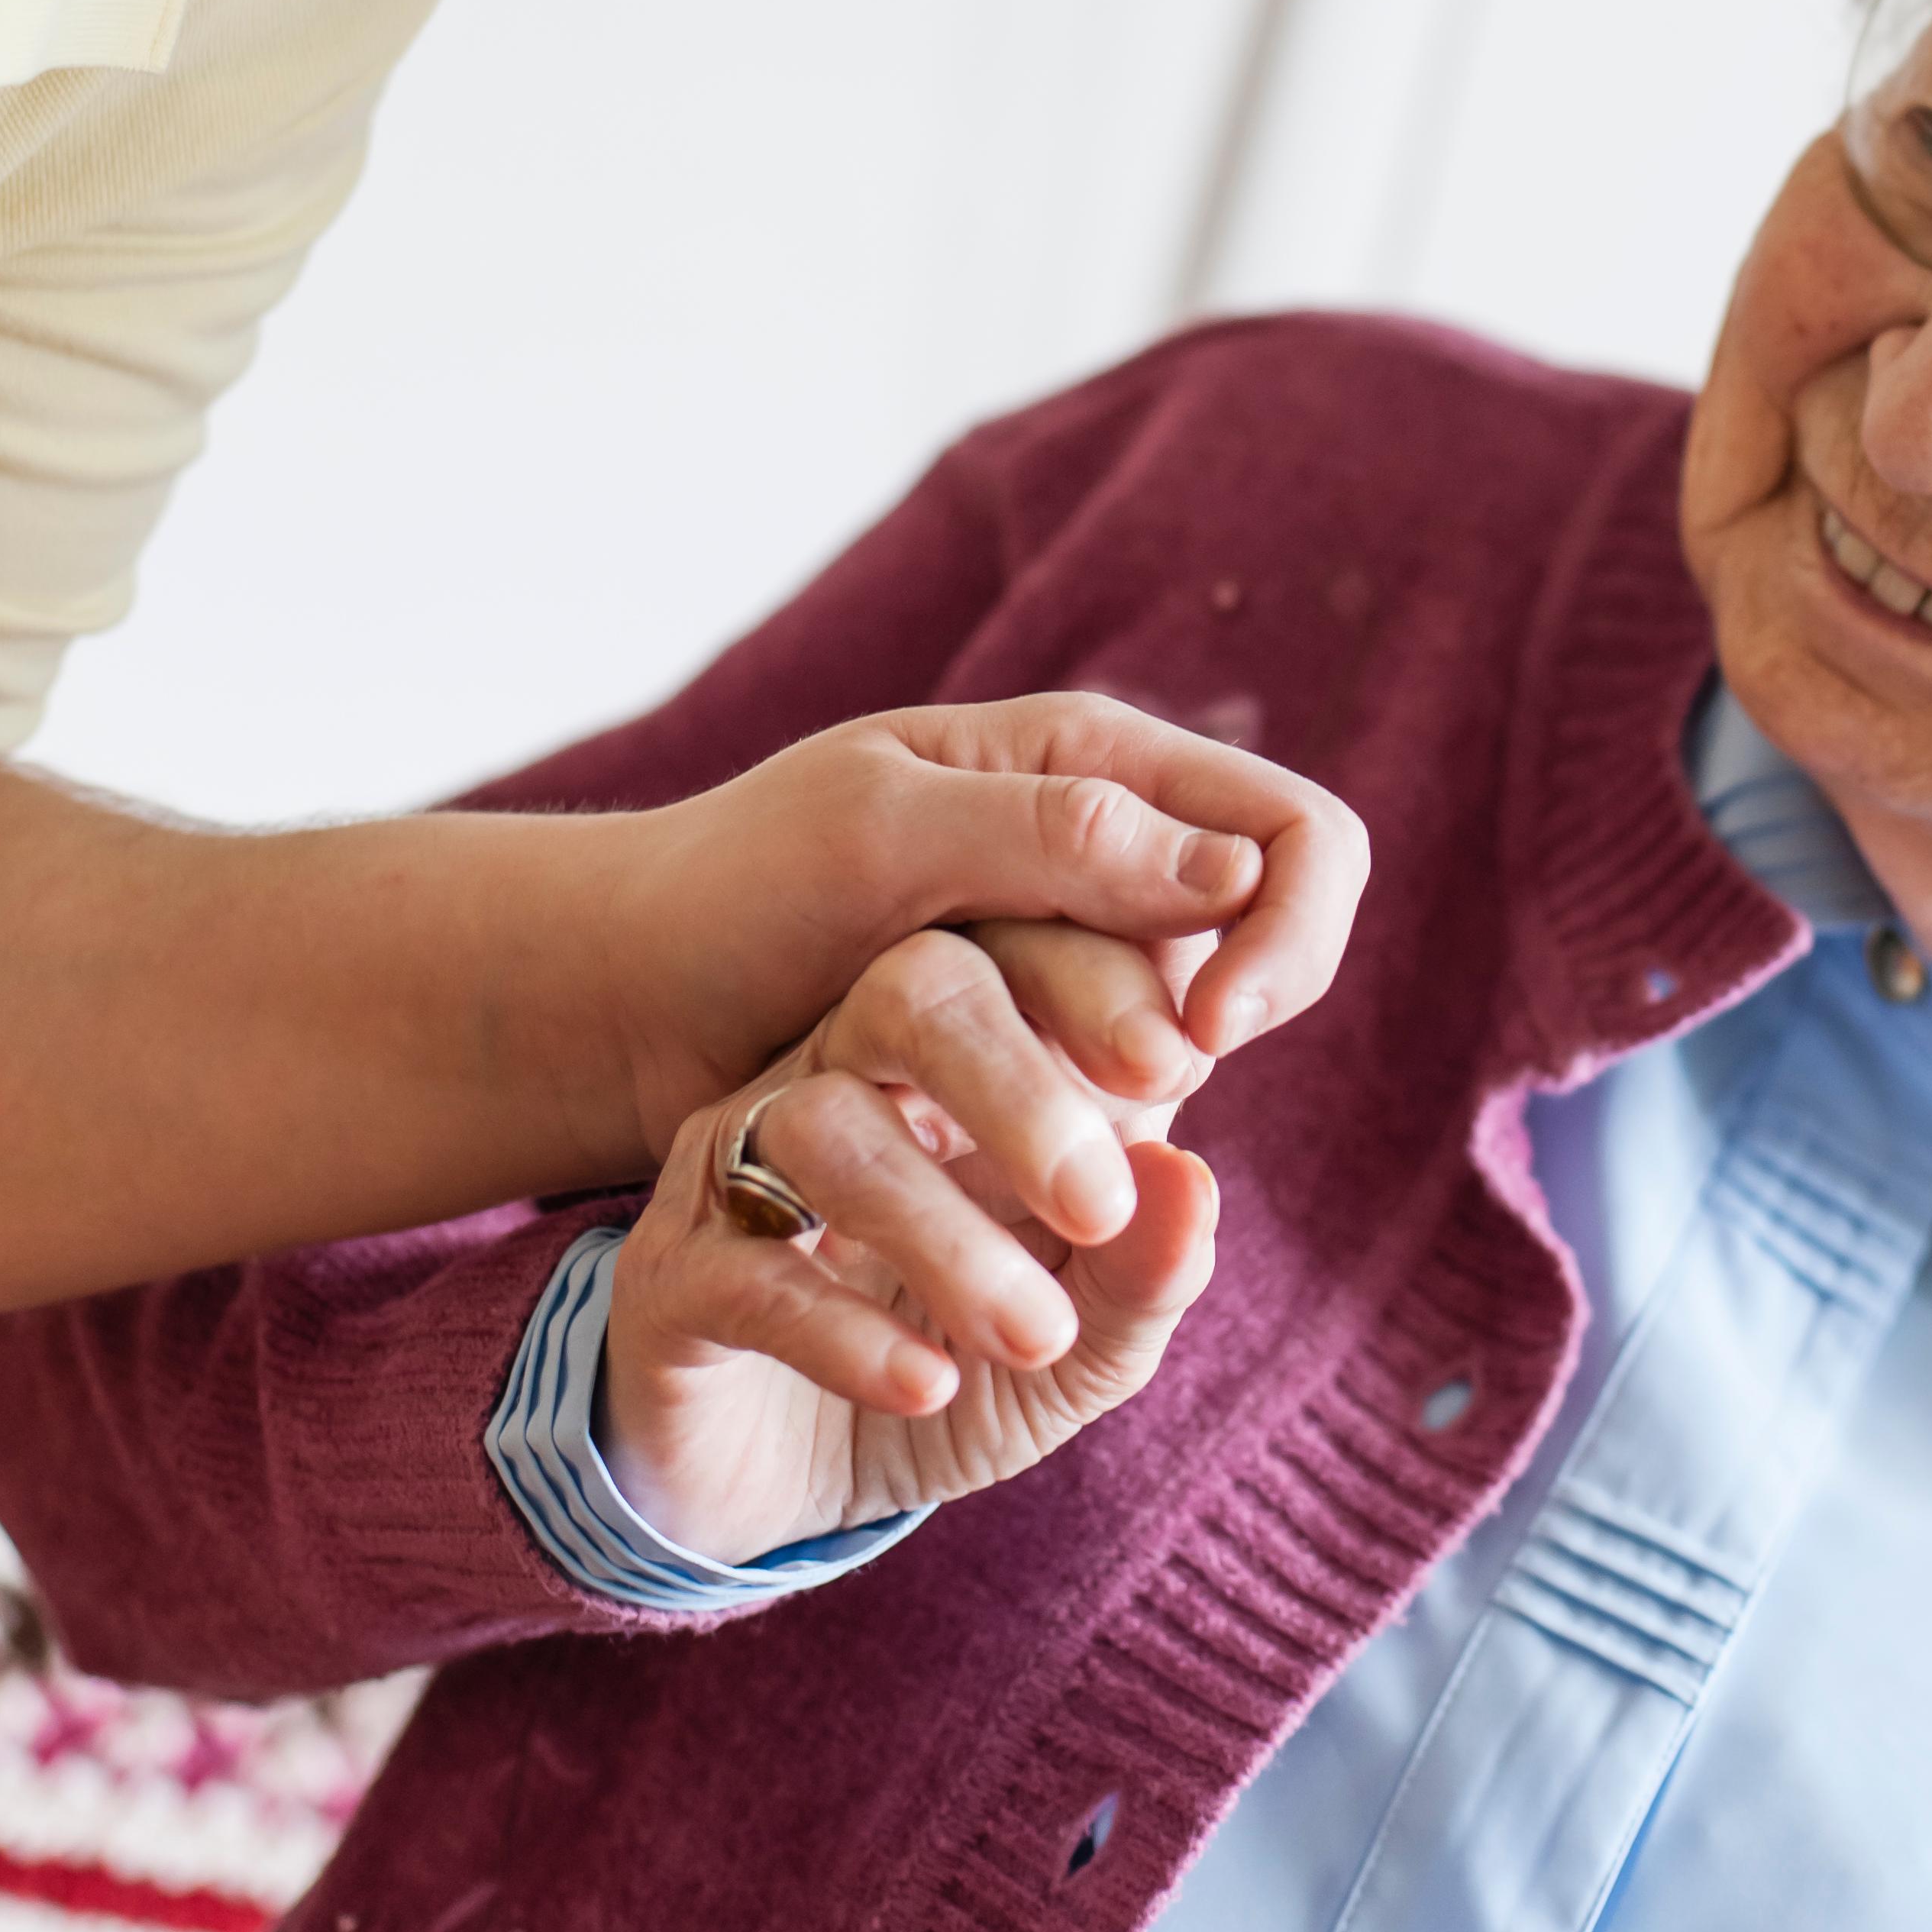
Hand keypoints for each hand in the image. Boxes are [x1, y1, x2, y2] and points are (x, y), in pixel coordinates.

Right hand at [596, 912, 1228, 1561]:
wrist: (782, 1497)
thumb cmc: (955, 1373)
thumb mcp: (1078, 1348)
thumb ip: (1142, 1272)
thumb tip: (1192, 1184)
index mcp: (959, 1058)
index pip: (1024, 952)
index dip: (1102, 985)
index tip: (1182, 1068)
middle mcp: (842, 1071)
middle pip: (913, 988)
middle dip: (1016, 1082)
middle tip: (1096, 1202)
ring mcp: (743, 1164)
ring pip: (825, 1126)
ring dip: (943, 1233)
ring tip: (1035, 1335)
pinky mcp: (671, 1273)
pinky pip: (746, 1265)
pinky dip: (844, 1327)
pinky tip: (927, 1384)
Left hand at [598, 693, 1368, 1164]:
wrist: (633, 998)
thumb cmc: (734, 886)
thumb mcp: (880, 835)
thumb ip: (1055, 837)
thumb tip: (1238, 870)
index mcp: (1094, 760)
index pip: (1297, 833)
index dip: (1292, 931)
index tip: (1212, 1035)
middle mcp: (1112, 851)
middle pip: (1270, 942)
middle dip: (1211, 1031)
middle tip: (1119, 1111)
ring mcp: (1080, 953)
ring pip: (1195, 1032)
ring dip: (1136, 1101)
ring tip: (1022, 1145)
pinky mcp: (1039, 1047)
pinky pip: (1124, 1097)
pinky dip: (1092, 1138)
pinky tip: (1007, 1170)